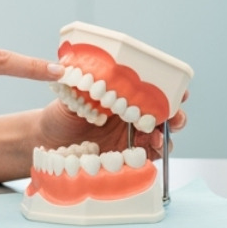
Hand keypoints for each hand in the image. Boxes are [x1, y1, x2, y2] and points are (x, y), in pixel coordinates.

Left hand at [35, 89, 189, 161]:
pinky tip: (151, 151)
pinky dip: (154, 155)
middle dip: (176, 115)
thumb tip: (83, 69)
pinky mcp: (125, 158)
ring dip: (166, 136)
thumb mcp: (70, 95)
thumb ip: (81, 85)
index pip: (153, 91)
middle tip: (175, 117)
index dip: (170, 90)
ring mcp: (130, 137)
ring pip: (159, 137)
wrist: (47, 141)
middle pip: (164, 115)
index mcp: (123, 96)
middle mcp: (131, 116)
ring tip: (158, 136)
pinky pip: (147, 157)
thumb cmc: (59, 113)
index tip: (180, 90)